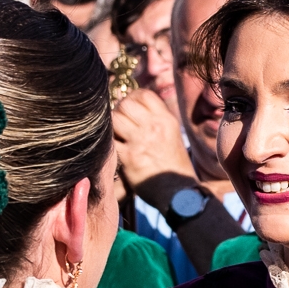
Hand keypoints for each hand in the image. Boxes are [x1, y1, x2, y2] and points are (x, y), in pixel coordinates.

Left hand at [112, 87, 197, 207]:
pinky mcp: (129, 157)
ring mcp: (141, 141)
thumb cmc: (174, 166)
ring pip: (115, 119)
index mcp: (166, 120)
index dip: (131, 98)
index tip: (128, 107)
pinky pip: (110, 141)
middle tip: (118, 123)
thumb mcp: (172, 136)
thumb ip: (156, 121)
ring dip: (111, 126)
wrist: (180, 193)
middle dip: (118, 111)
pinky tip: (113, 149)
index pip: (143, 94)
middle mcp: (154, 126)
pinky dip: (108, 143)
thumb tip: (136, 108)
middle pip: (126, 104)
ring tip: (115, 135)